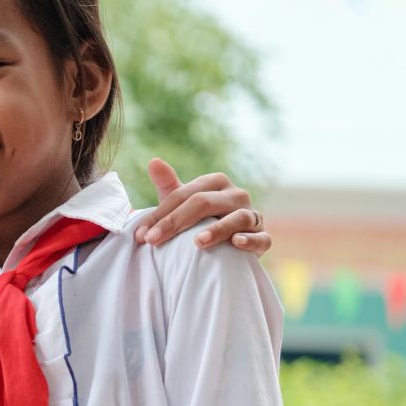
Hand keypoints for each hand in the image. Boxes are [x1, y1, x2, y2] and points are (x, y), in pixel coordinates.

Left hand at [132, 159, 269, 253]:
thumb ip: (168, 184)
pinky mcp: (263, 237)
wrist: (228, 244)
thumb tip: (153, 161)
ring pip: (237, 218)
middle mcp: (236, 194)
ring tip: (198, 242)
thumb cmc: (200, 219)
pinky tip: (237, 243)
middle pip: (205, 203)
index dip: (161, 214)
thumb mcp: (183, 202)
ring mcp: (252, 215)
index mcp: (215, 182)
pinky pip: (261, 237)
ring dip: (218, 229)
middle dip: (176, 222)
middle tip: (154, 241)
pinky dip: (251, 239)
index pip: (184, 194)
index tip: (141, 235)